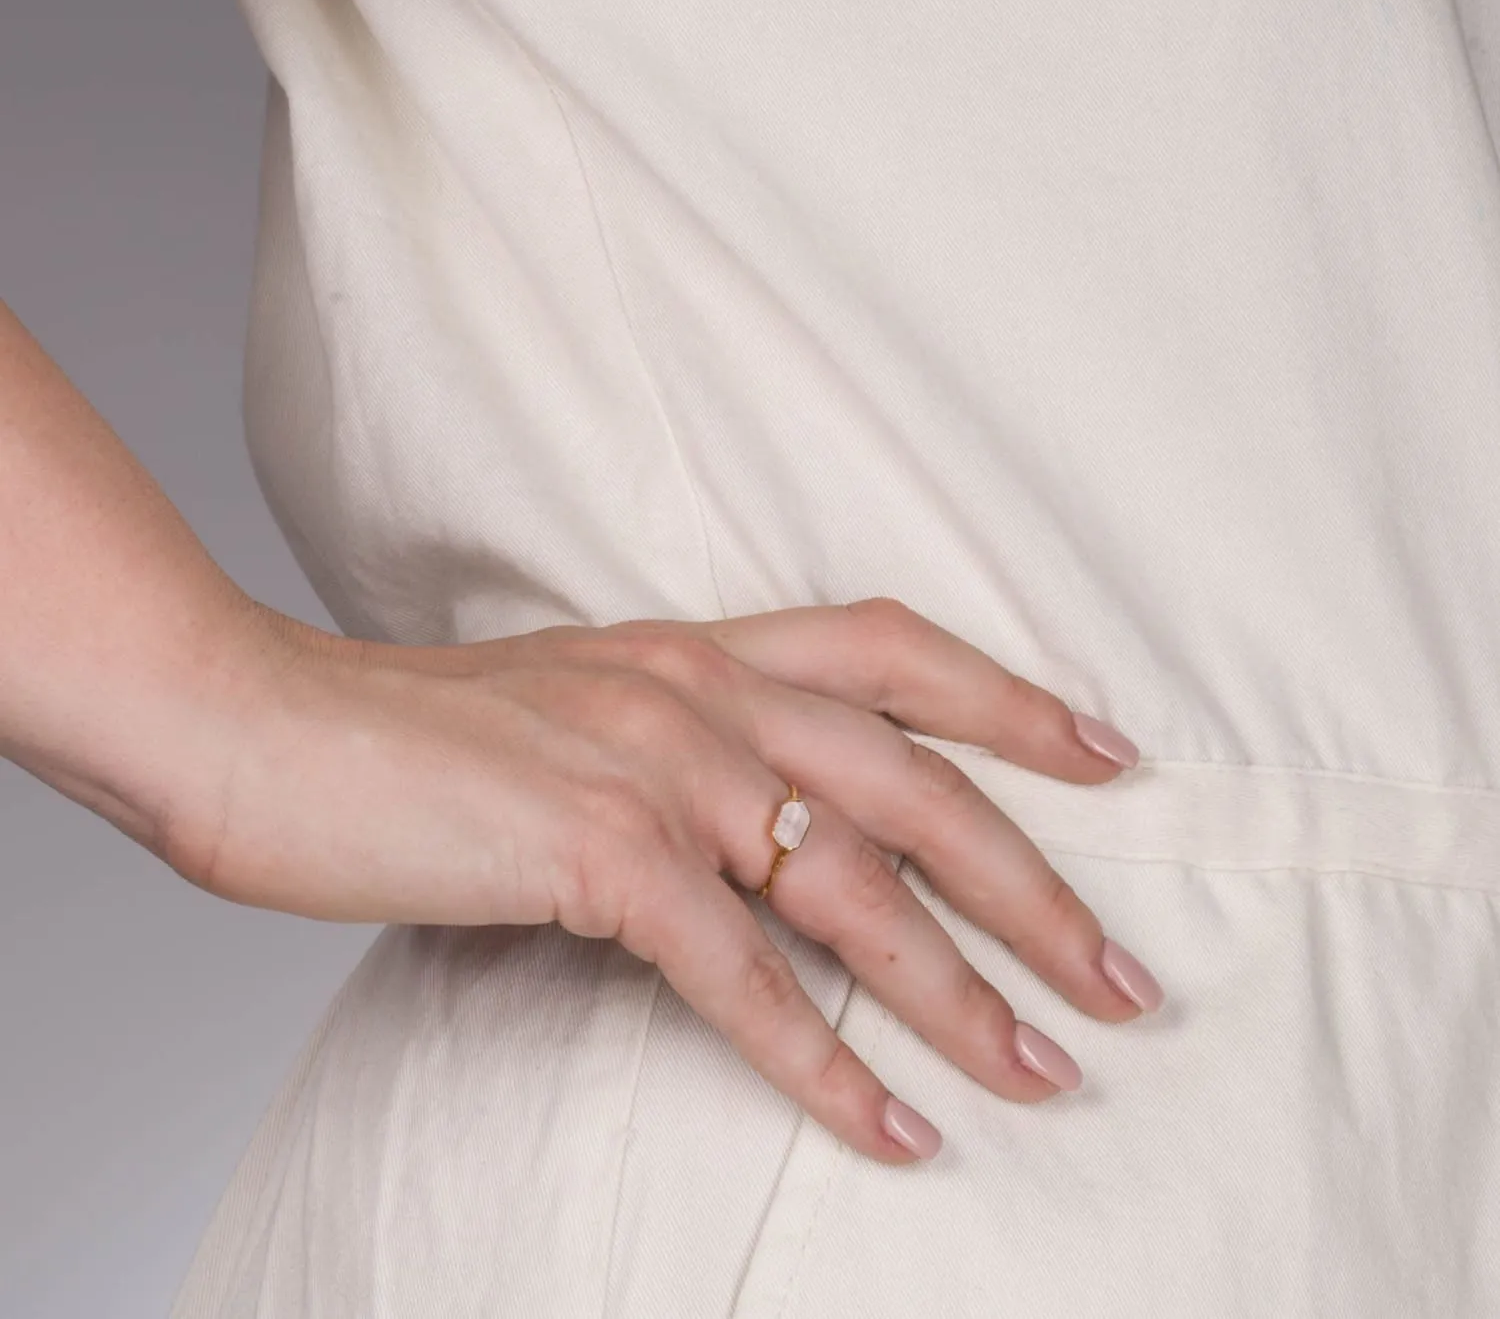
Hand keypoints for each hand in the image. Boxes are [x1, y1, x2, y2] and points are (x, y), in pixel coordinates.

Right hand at [182, 597, 1161, 1164]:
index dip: (1013, 699)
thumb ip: (674, 745)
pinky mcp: (596, 853)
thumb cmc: (411, 730)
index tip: (1109, 758)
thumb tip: (760, 834)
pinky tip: (890, 1129)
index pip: (895, 647)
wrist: (265, 726)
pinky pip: (742, 976)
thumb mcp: (574, 704)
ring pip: (854, 890)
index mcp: (699, 648)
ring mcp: (653, 765)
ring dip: (961, 994)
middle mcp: (698, 691)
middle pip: (917, 786)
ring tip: (1044, 1071)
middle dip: (1034, 886)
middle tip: (1123, 977)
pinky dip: (824, 1064)